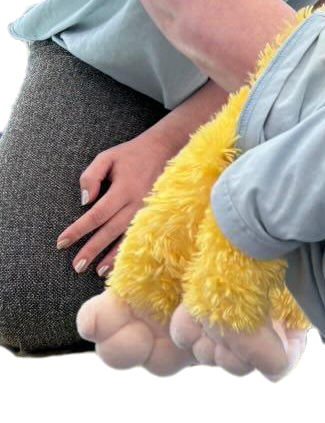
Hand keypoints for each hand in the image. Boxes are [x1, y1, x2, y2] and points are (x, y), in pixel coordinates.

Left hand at [56, 127, 182, 276]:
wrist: (164, 151)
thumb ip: (91, 177)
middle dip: (92, 249)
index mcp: (124, 188)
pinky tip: (118, 262)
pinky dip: (127, 250)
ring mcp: (147, 211)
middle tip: (76, 265)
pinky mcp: (153, 215)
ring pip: (126, 238)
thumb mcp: (106, 157)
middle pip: (110, 230)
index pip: (96, 214)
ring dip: (111, 256)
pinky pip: (138, 236)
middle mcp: (136, 203)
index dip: (78, 229)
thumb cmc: (131, 154)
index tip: (62, 242)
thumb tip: (84, 202)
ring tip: (96, 271)